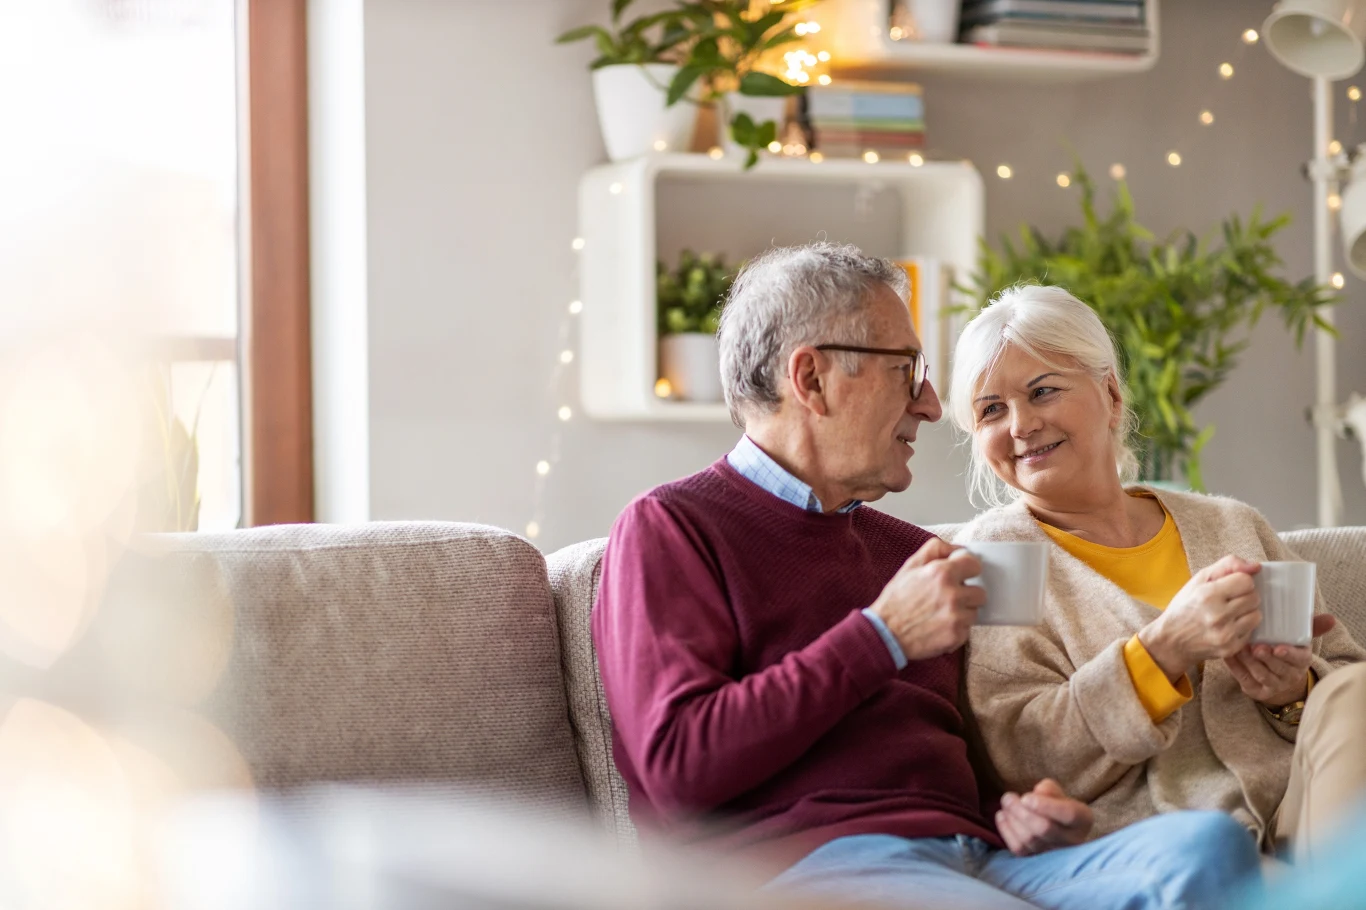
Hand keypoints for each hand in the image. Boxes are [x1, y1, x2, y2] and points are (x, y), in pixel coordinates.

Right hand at [869, 538, 985, 661]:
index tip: (963, 574)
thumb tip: (957, 548)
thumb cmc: (896, 600)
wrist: (885, 635)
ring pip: (974, 612)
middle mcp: (952, 594)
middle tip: (948, 598)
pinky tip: (939, 627)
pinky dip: (956, 629)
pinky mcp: (957, 636)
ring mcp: (956, 617)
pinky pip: (967, 630)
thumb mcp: (909, 566)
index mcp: (941, 573)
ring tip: (940, 614)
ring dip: (962, 613)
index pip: (974, 564)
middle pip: (980, 592)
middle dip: (966, 594)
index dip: (967, 569)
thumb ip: (934, 549)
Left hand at [995, 779, 1093, 856]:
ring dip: (1012, 819)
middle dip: (1021, 811)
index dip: (1045, 805)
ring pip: (1029, 840)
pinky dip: (1006, 831)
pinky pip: (1019, 849)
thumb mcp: (1058, 792)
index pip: (1068, 814)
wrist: (1055, 827)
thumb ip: (1049, 789)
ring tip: (1006, 803)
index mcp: (1082, 819)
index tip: (1026, 797)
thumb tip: (1037, 793)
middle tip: (1008, 797)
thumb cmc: (1056, 805)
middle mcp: (1072, 840)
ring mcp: (1054, 854)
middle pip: (1044, 828)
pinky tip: (1002, 816)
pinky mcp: (1036, 861)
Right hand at [1138, 555, 1262, 680]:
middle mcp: (1217, 615)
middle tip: (1228, 601)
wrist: (1171, 641)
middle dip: (1244, 596)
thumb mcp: (1199, 580)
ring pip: (1256, 615)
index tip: (1229, 586)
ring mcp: (1225, 634)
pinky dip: (1242, 628)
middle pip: (1254, 598)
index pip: (1246, 581)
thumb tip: (1256, 566)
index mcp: (1207, 595)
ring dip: (1246, 612)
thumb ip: (1228, 565)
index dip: (1239, 581)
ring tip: (1230, 613)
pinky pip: (1251, 632)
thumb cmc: (1185, 606)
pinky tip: (1228, 626)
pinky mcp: (1230, 648)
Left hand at [1224, 614, 1335, 706]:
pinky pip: (1245, 680)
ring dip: (1249, 662)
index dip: (1289, 655)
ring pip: (1261, 674)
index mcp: (1302, 661)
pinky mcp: (1257, 691)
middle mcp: (1289, 676)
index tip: (1278, 648)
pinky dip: (1235, 667)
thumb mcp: (1301, 640)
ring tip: (1240, 649)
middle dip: (1266, 657)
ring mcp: (1273, 685)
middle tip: (1255, 647)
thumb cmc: (1288, 651)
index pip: (1299, 659)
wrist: (1282, 681)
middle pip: (1278, 668)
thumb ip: (1312, 627)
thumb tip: (1331, 618)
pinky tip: (1228, 656)